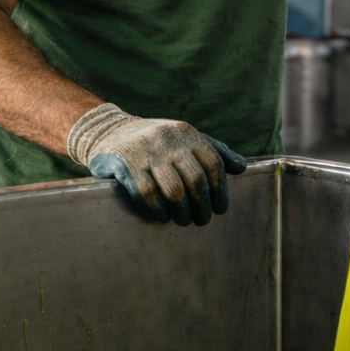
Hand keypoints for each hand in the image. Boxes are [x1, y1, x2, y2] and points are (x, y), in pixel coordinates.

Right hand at [67, 103, 245, 225]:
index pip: (213, 164)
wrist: (108, 130)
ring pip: (174, 191)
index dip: (220, 190)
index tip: (220, 209)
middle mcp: (168, 140)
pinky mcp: (126, 165)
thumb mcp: (184, 138)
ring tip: (184, 220)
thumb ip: (213, 150)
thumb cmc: (154, 140)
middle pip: (196, 181)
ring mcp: (146, 152)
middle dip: (202, 206)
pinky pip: (147, 195)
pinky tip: (162, 217)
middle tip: (202, 220)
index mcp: (186, 133)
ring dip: (182, 212)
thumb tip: (241, 167)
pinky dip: (158, 211)